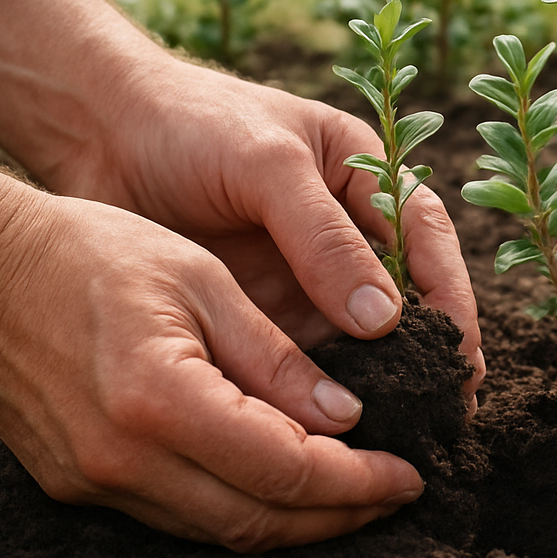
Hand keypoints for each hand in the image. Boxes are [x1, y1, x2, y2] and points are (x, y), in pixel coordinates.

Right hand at [0, 183, 422, 551]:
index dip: (360, 481)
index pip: (288, 470)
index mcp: (160, 401)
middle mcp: (123, 460)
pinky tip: (280, 482)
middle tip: (398, 494)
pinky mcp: (77, 483)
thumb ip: (276, 358)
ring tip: (355, 495)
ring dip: (294, 522)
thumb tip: (346, 418)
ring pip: (219, 530)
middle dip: (340, 516)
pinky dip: (240, 508)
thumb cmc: (89, 250)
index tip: (411, 473)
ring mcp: (93, 481)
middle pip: (259, 521)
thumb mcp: (202, 281)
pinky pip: (179, 515)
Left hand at [43, 57, 484, 403]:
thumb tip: (387, 319)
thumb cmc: (191, 121)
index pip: (427, 237)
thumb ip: (323, 237)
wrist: (96, 132)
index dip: (452, 294)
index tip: (460, 350)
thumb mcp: (266, 163)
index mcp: (365, 177)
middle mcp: (344, 232)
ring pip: (359, 340)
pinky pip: (301, 361)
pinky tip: (332, 433)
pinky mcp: (260, 313)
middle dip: (431, 353)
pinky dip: (321, 395)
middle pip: (406, 298)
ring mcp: (302, 277)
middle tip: (446, 412)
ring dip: (381, 383)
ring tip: (402, 436)